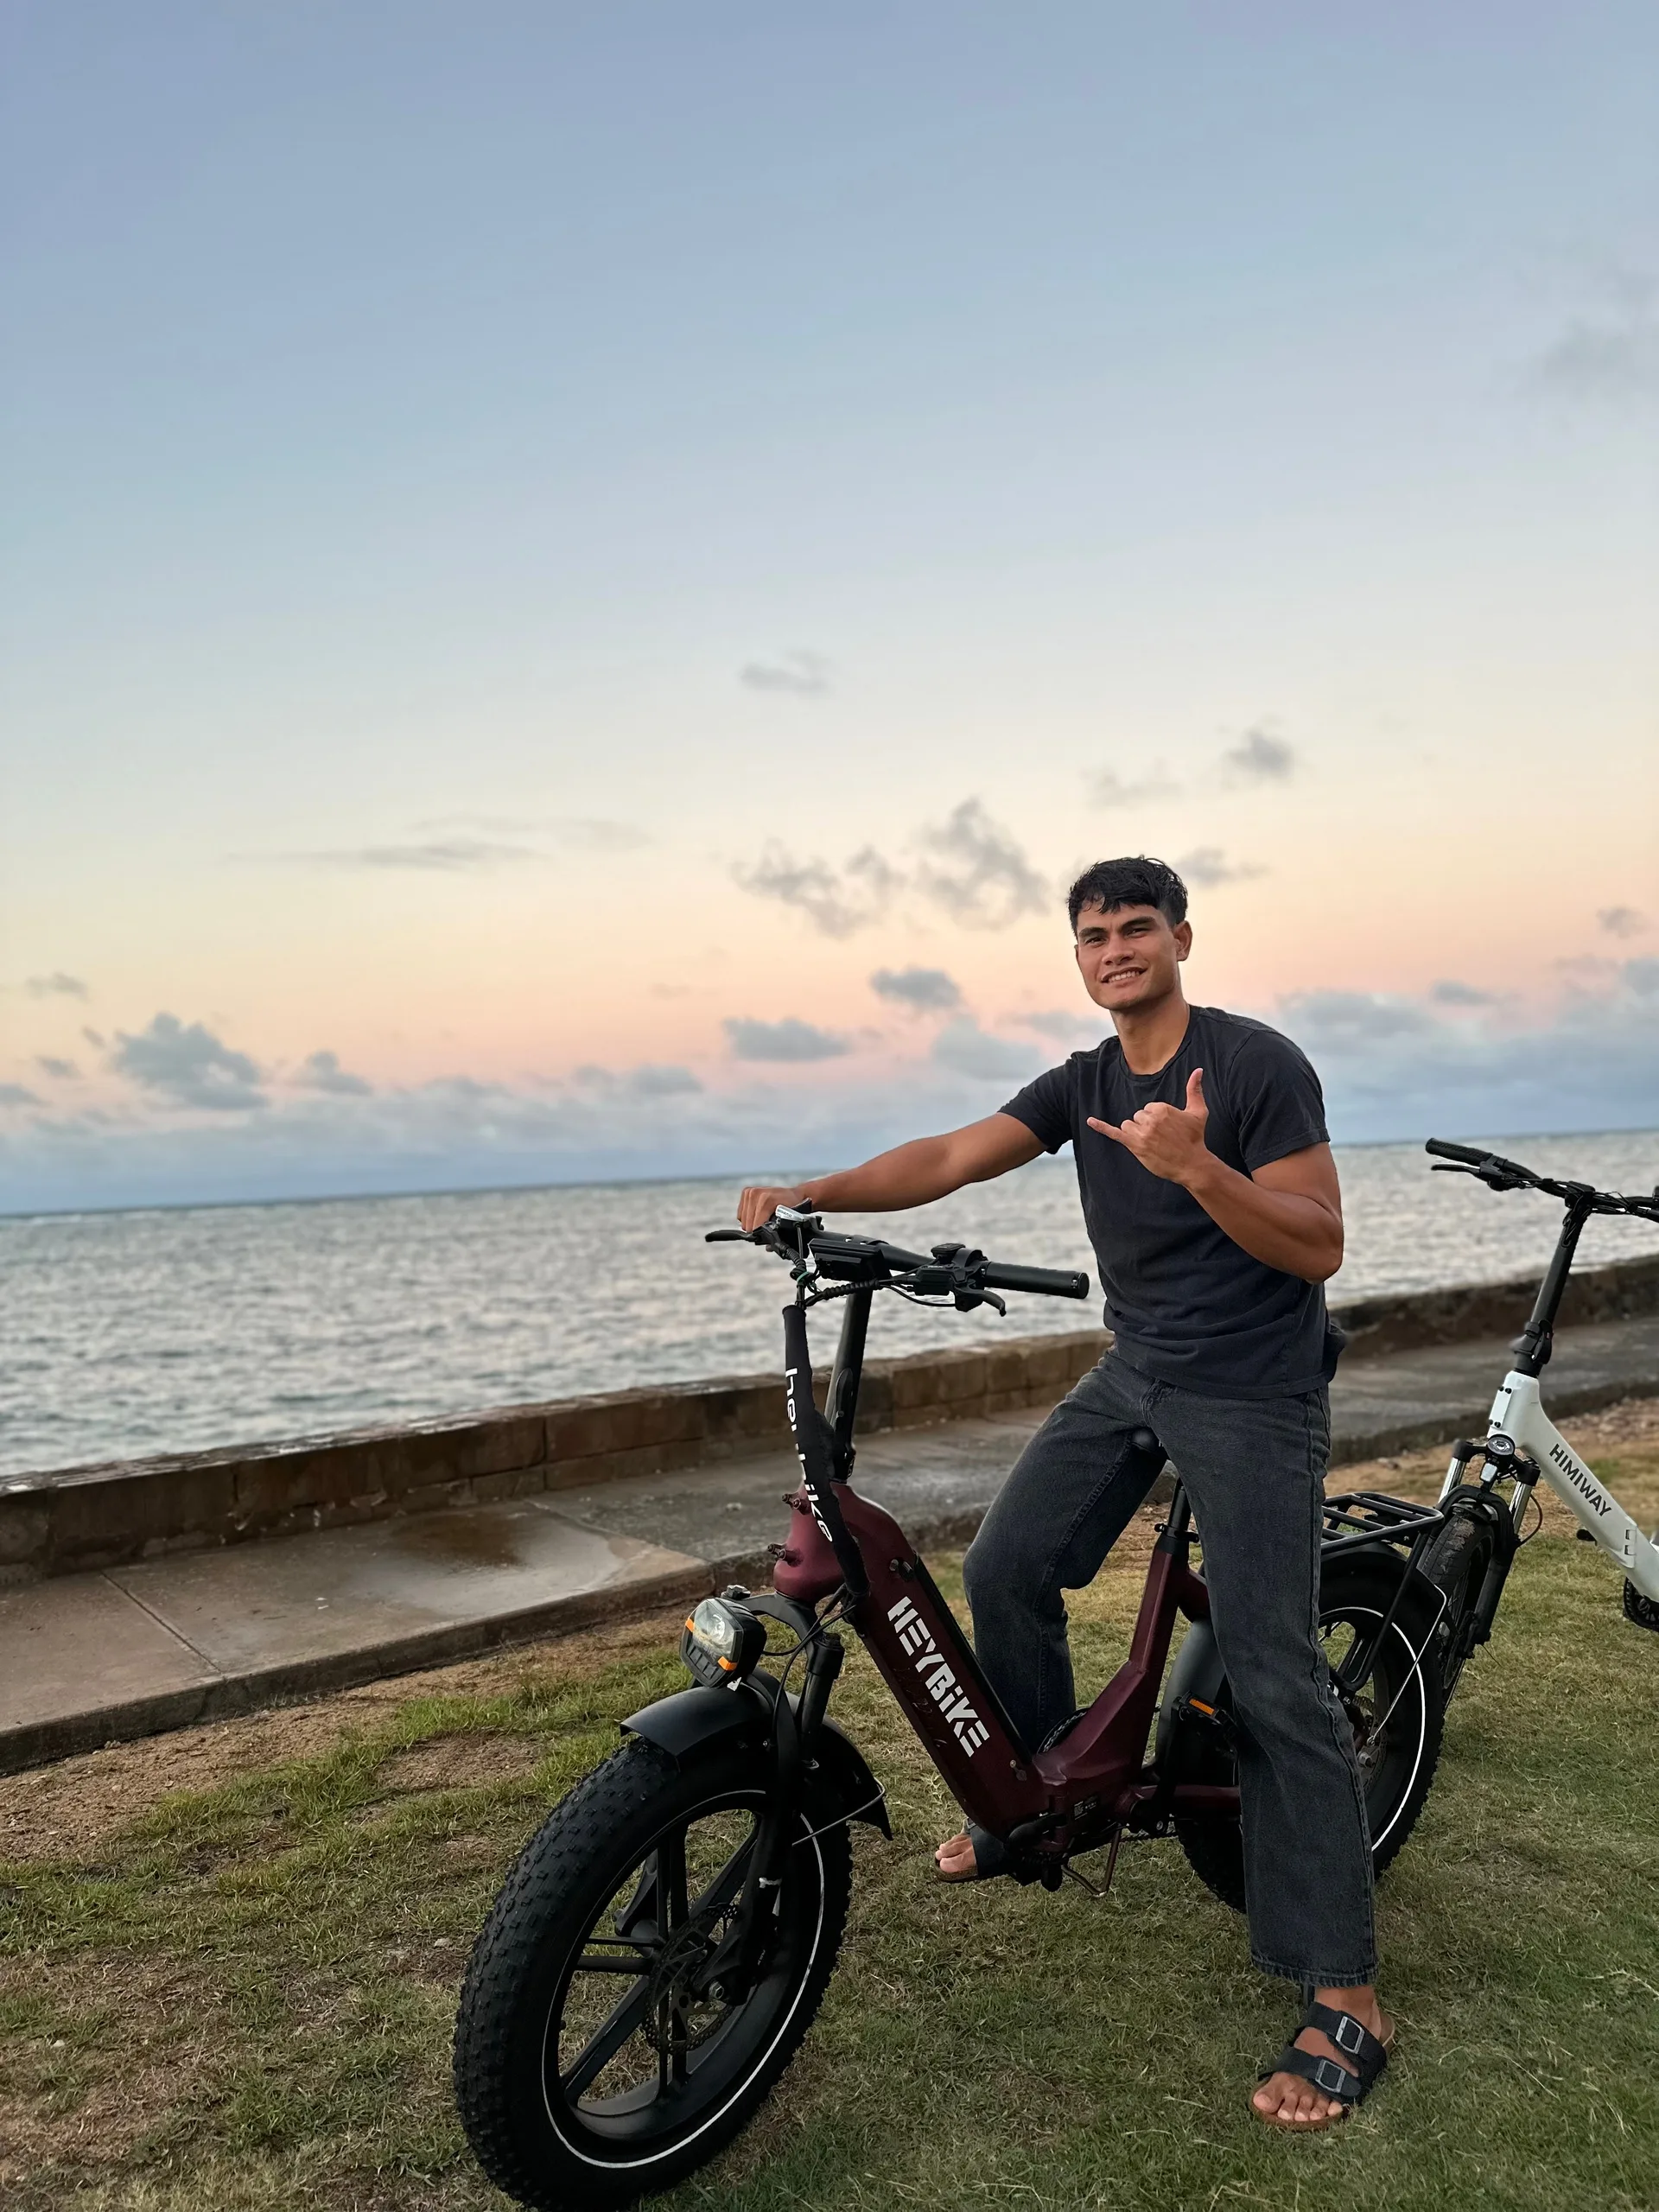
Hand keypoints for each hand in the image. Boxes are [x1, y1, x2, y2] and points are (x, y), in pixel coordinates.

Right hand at [737, 1182, 809, 1232]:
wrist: (794, 1194)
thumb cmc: (792, 1206)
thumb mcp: (789, 1219)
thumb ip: (778, 1233)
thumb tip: (768, 1247)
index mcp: (766, 1199)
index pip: (755, 1225)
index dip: (760, 1234)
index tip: (766, 1236)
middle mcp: (756, 1194)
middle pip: (747, 1224)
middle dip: (756, 1229)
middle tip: (766, 1227)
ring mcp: (750, 1192)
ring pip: (743, 1220)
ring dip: (752, 1223)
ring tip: (763, 1220)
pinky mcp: (746, 1192)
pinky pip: (741, 1214)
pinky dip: (748, 1217)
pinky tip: (757, 1216)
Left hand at [1087, 1068, 1210, 1185]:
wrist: (1192, 1164)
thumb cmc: (1195, 1138)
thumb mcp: (1198, 1112)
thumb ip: (1195, 1089)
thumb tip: (1198, 1070)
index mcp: (1161, 1108)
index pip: (1148, 1108)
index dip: (1157, 1119)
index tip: (1168, 1129)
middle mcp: (1149, 1119)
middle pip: (1137, 1117)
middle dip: (1146, 1127)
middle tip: (1162, 1138)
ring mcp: (1141, 1133)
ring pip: (1128, 1126)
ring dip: (1136, 1133)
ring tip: (1152, 1143)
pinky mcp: (1134, 1145)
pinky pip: (1114, 1133)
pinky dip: (1101, 1127)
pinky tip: (1090, 1121)